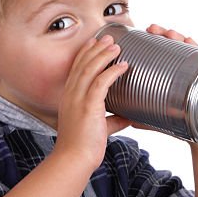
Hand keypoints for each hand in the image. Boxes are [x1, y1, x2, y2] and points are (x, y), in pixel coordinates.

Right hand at [54, 35, 131, 168]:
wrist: (74, 159)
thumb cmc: (84, 147)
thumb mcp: (99, 129)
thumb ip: (112, 120)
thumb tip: (128, 116)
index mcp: (69, 98)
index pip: (76, 69)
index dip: (86, 54)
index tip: (95, 43)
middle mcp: (71, 95)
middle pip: (82, 64)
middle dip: (95, 48)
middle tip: (108, 37)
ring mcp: (77, 99)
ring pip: (90, 69)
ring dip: (104, 55)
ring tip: (116, 45)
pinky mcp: (88, 106)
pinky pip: (100, 82)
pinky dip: (112, 72)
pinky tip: (123, 65)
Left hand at [126, 24, 197, 133]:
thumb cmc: (187, 122)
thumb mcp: (162, 118)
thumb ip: (145, 116)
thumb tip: (124, 118)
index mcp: (172, 75)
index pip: (159, 54)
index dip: (149, 42)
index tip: (138, 35)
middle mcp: (185, 70)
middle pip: (172, 46)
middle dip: (162, 34)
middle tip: (151, 29)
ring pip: (187, 48)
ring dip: (177, 37)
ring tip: (168, 32)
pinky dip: (196, 48)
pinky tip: (189, 42)